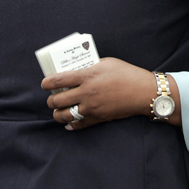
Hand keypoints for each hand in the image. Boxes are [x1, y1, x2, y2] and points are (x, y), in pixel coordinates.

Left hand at [42, 58, 159, 129]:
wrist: (143, 92)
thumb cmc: (127, 73)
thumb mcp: (107, 62)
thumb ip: (89, 67)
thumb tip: (76, 71)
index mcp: (88, 76)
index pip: (59, 80)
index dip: (47, 82)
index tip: (45, 83)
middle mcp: (87, 93)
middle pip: (58, 100)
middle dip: (51, 100)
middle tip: (52, 97)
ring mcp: (92, 108)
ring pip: (65, 115)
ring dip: (58, 114)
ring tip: (58, 110)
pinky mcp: (98, 118)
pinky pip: (79, 125)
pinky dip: (71, 125)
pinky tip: (68, 123)